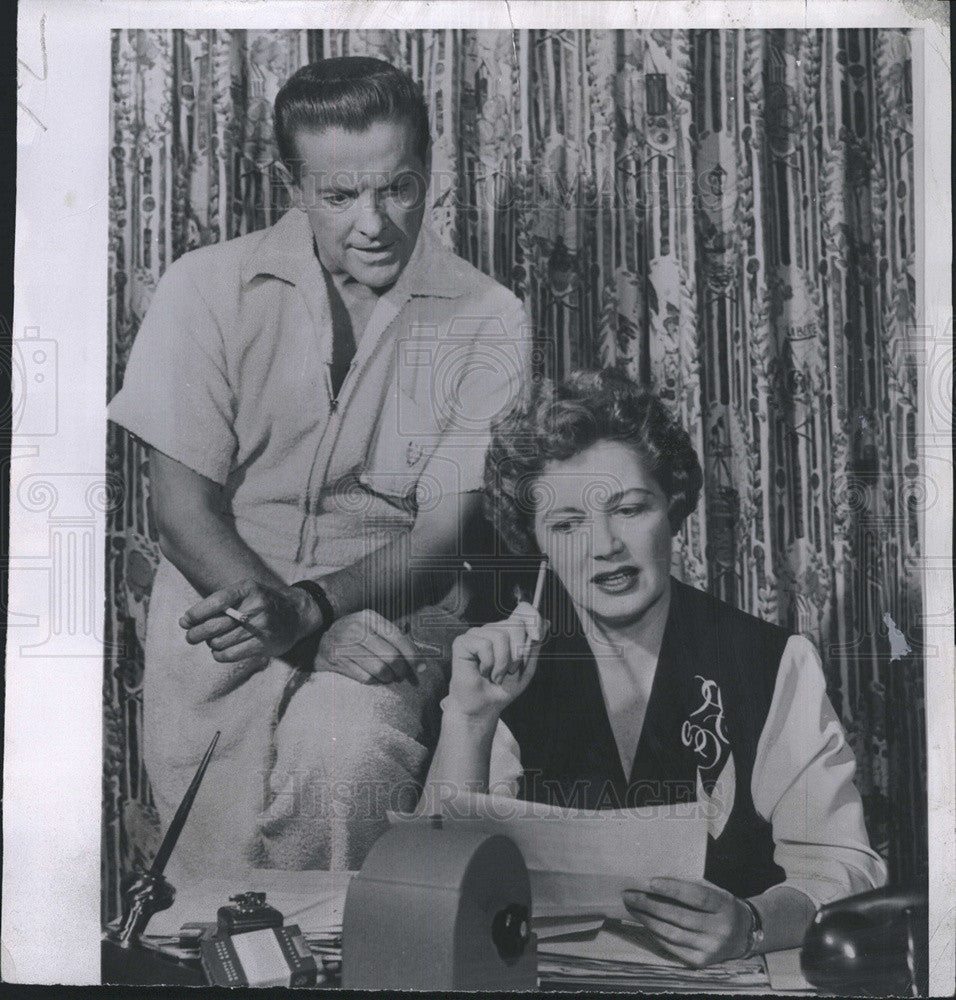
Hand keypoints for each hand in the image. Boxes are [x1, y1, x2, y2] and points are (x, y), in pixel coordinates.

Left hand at [180, 578, 324, 661]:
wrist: (296, 615)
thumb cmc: (261, 603)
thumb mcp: (244, 593)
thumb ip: (216, 605)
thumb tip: (184, 621)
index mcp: (248, 589)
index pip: (217, 601)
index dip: (197, 613)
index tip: (186, 621)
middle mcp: (256, 606)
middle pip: (216, 625)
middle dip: (196, 633)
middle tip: (190, 637)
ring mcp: (262, 626)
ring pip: (221, 642)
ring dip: (211, 644)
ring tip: (213, 641)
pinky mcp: (264, 644)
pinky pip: (231, 654)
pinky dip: (219, 654)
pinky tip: (220, 650)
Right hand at [315, 609, 423, 684]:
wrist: (320, 642)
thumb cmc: (354, 636)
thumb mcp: (371, 627)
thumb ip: (393, 637)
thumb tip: (419, 659)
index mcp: (368, 617)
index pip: (397, 637)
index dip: (412, 654)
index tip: (422, 667)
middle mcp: (356, 629)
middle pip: (390, 656)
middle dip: (402, 669)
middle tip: (404, 674)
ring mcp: (345, 646)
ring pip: (380, 669)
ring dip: (389, 677)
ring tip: (390, 676)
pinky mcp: (337, 662)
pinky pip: (366, 678)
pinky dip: (375, 681)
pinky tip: (376, 678)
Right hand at [447, 602, 548, 719]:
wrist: (484, 707)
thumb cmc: (503, 689)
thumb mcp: (526, 669)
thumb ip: (534, 646)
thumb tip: (547, 622)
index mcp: (509, 633)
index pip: (522, 610)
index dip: (532, 617)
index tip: (537, 637)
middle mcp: (493, 629)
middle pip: (515, 624)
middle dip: (518, 653)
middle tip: (510, 671)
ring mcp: (477, 633)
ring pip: (500, 635)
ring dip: (503, 663)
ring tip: (496, 675)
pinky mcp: (463, 642)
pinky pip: (484, 644)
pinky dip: (488, 664)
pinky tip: (483, 672)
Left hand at [622, 877, 751, 967]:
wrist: (743, 934)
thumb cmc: (719, 905)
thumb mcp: (712, 890)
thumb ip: (688, 886)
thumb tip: (654, 881)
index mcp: (724, 906)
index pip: (696, 897)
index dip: (673, 889)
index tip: (650, 882)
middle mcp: (720, 930)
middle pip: (679, 917)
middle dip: (650, 905)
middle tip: (629, 894)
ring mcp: (711, 948)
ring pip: (672, 934)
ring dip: (648, 920)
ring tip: (632, 907)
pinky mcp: (701, 962)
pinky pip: (672, 948)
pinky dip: (655, 934)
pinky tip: (645, 923)